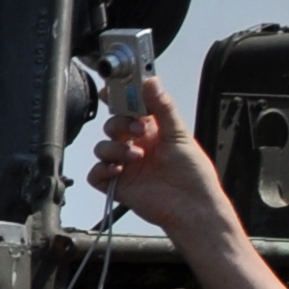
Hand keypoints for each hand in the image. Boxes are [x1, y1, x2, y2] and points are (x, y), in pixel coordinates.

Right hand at [88, 96, 232, 241]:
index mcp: (153, 129)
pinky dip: (103, 169)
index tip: (113, 88)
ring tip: (136, 157)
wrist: (190, 206)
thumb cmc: (192, 173)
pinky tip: (119, 170)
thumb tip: (151, 82)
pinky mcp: (116, 184)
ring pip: (102, 147)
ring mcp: (125, 164)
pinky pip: (95, 174)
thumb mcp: (178, 134)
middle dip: (120, 124)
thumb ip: (162, 107)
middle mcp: (136, 144)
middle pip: (112, 124)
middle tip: (137, 130)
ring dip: (115, 148)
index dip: (119, 97)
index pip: (130, 107)